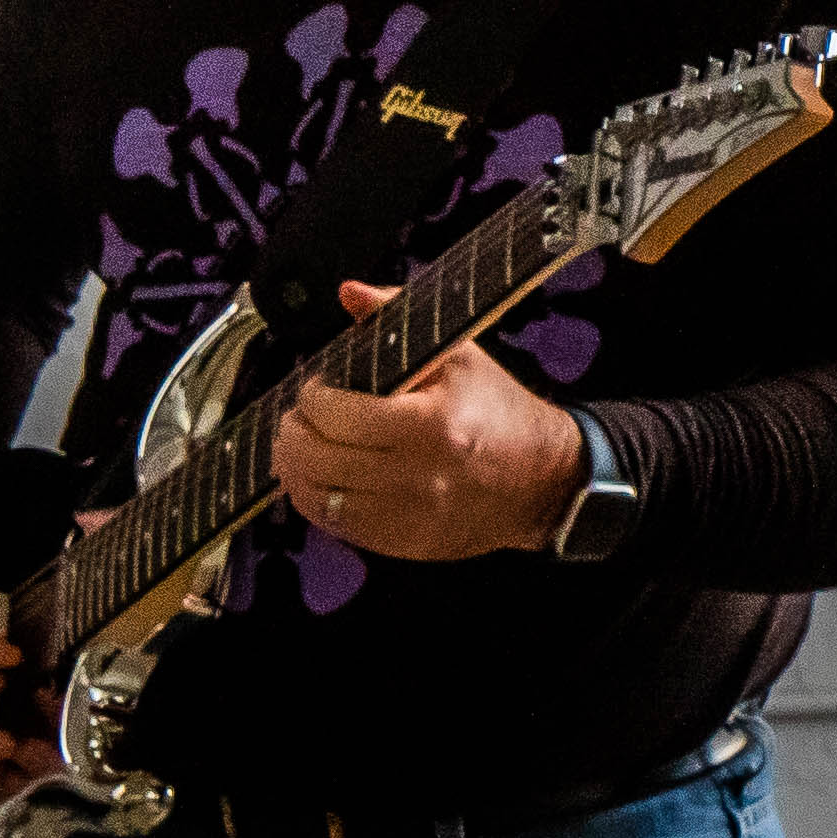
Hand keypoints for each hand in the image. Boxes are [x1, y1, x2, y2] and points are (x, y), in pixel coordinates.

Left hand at [271, 281, 585, 564]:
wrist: (542, 480)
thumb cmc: (500, 413)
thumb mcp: (457, 354)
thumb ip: (396, 317)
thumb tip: (351, 294)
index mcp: (430, 424)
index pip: (339, 416)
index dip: (313, 398)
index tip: (315, 388)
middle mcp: (417, 475)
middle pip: (319, 460)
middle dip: (294, 433)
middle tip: (297, 417)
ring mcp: (408, 516)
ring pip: (319, 498)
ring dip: (294, 469)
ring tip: (296, 447)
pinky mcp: (404, 543)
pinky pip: (338, 527)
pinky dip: (316, 501)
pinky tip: (316, 480)